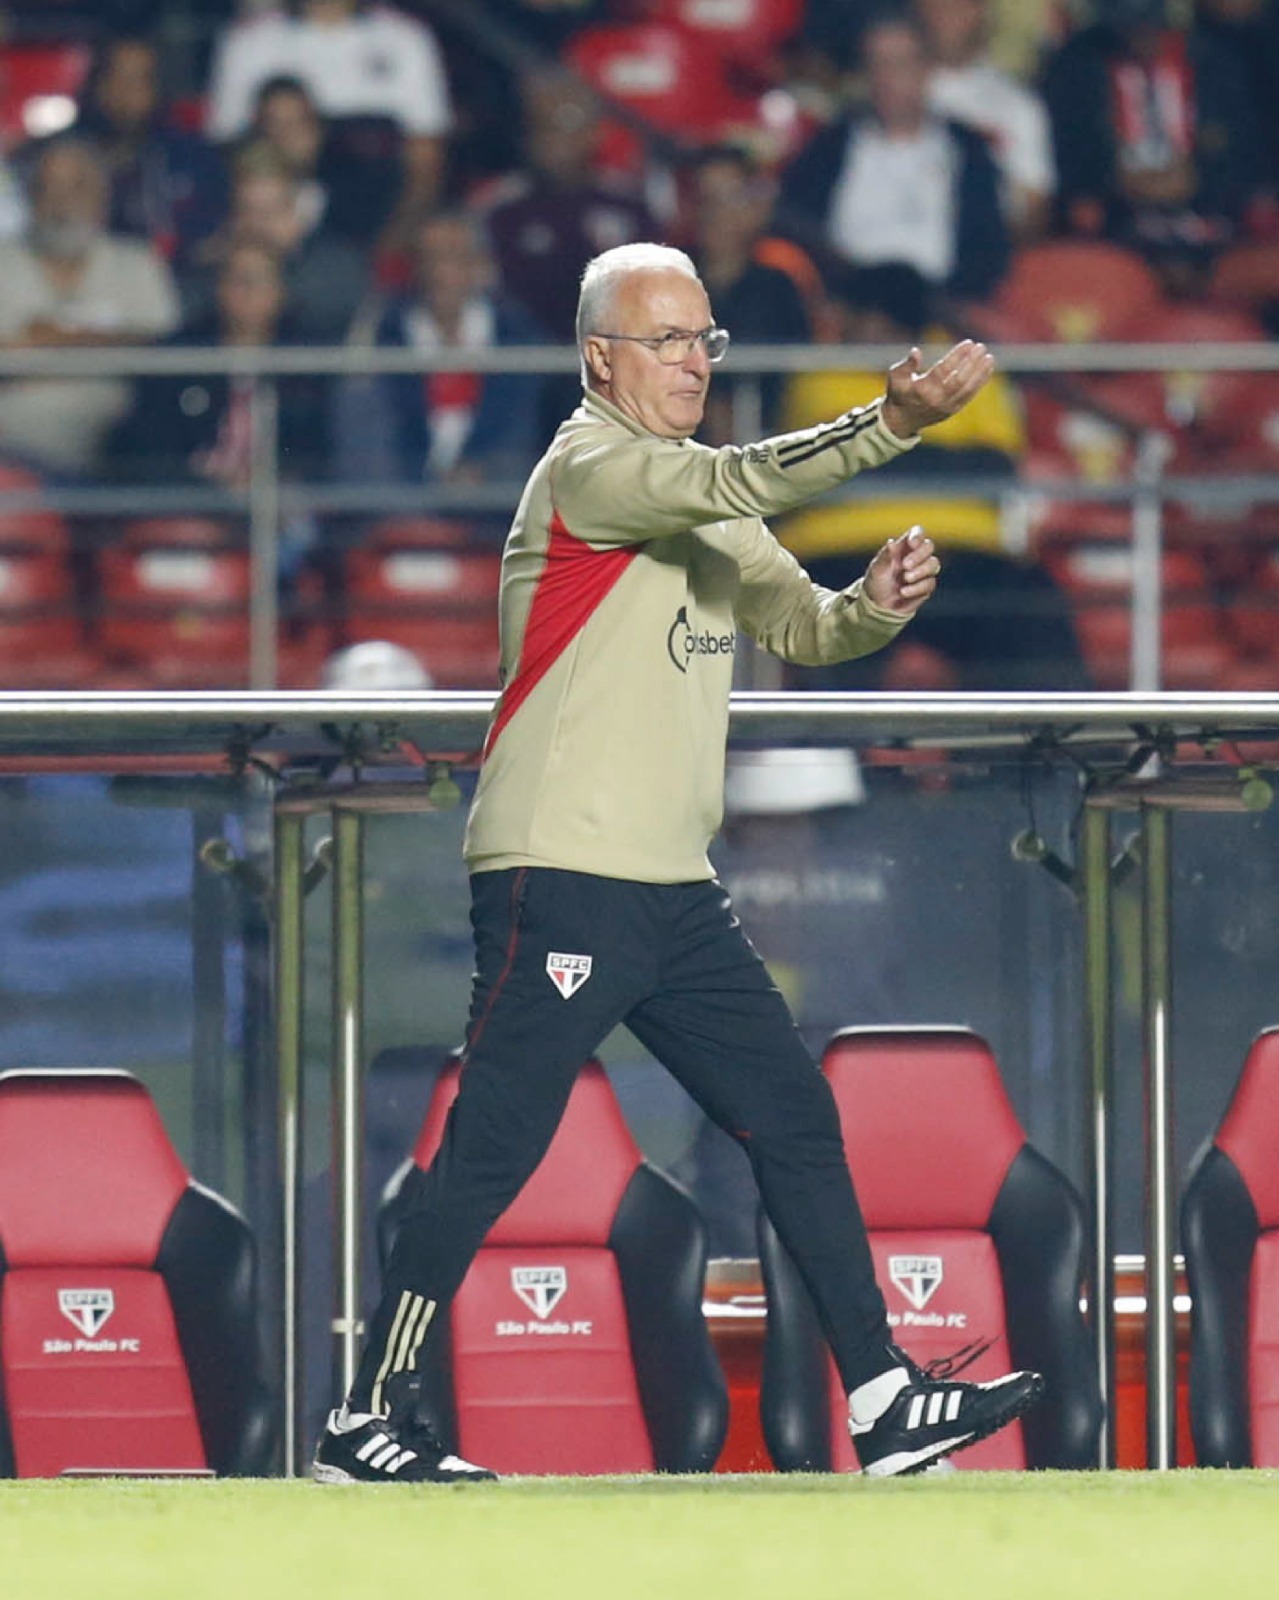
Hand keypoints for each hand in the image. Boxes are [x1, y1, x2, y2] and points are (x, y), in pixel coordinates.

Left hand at [863, 525, 939, 615]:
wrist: (878, 606)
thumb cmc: (876, 583)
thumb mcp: (877, 569)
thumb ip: (885, 556)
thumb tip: (891, 542)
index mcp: (904, 547)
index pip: (917, 533)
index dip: (917, 535)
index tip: (911, 544)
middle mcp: (916, 557)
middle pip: (929, 546)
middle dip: (919, 555)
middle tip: (905, 566)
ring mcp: (923, 571)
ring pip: (934, 564)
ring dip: (921, 571)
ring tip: (905, 578)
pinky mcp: (926, 586)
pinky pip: (930, 583)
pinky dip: (917, 587)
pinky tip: (904, 592)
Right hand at [880, 339, 994, 437]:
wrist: (901, 421)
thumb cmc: (899, 393)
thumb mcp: (896, 377)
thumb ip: (906, 365)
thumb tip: (916, 351)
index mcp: (921, 390)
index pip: (943, 370)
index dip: (957, 356)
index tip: (969, 343)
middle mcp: (936, 400)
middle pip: (959, 380)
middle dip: (971, 363)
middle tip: (981, 347)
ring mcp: (946, 407)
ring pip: (967, 389)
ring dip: (979, 373)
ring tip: (989, 357)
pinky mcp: (952, 411)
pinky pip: (969, 395)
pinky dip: (979, 382)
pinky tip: (987, 369)